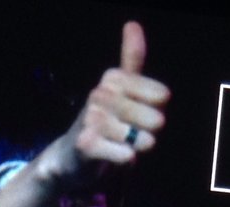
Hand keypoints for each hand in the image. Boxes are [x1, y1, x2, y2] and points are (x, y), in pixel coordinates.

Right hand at [73, 21, 170, 164]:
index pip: (160, 96)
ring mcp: (91, 120)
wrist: (70, 156)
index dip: (157, 112)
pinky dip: (127, 160)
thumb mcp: (117, 90)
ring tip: (124, 146)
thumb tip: (133, 23)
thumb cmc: (103, 124)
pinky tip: (117, 157)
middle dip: (149, 134)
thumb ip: (130, 61)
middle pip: (154, 119)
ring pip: (139, 139)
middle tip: (134, 136)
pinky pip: (125, 154)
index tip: (141, 114)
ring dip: (137, 148)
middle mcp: (100, 95)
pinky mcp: (87, 145)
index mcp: (112, 79)